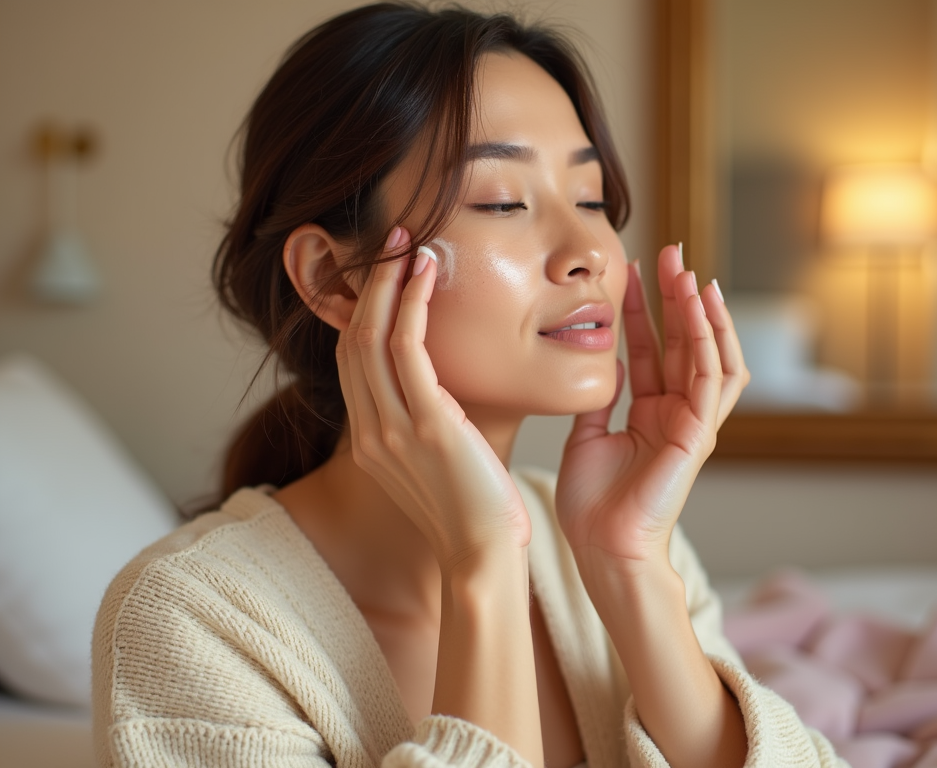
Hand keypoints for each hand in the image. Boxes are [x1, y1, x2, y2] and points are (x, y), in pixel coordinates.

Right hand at [335, 227, 529, 570]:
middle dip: (369, 286)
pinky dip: (411, 304)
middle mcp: (370, 432)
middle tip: (391, 242)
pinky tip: (425, 275)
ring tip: (408, 244)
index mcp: (370, 442)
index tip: (385, 275)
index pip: (353, 362)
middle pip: (352, 341)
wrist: (485, 557)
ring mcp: (391, 430)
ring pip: (371, 336)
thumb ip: (428, 424)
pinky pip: (406, 348)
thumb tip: (443, 390)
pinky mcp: (425, 425)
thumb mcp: (438, 463)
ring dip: (387, 284)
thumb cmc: (475, 512)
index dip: (363, 311)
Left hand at [555, 245, 748, 572]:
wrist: (601, 549)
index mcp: (650, 412)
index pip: (651, 348)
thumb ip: (598, 402)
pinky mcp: (699, 437)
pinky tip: (702, 311)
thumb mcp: (587, 438)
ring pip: (708, 355)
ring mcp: (692, 424)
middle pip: (684, 343)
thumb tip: (599, 364)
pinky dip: (710, 344)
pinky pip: (711, 381)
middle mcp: (676, 413)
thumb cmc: (592, 505)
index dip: (644, 309)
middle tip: (672, 253)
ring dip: (700, 313)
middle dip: (678, 297)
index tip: (635, 270)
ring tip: (690, 273)